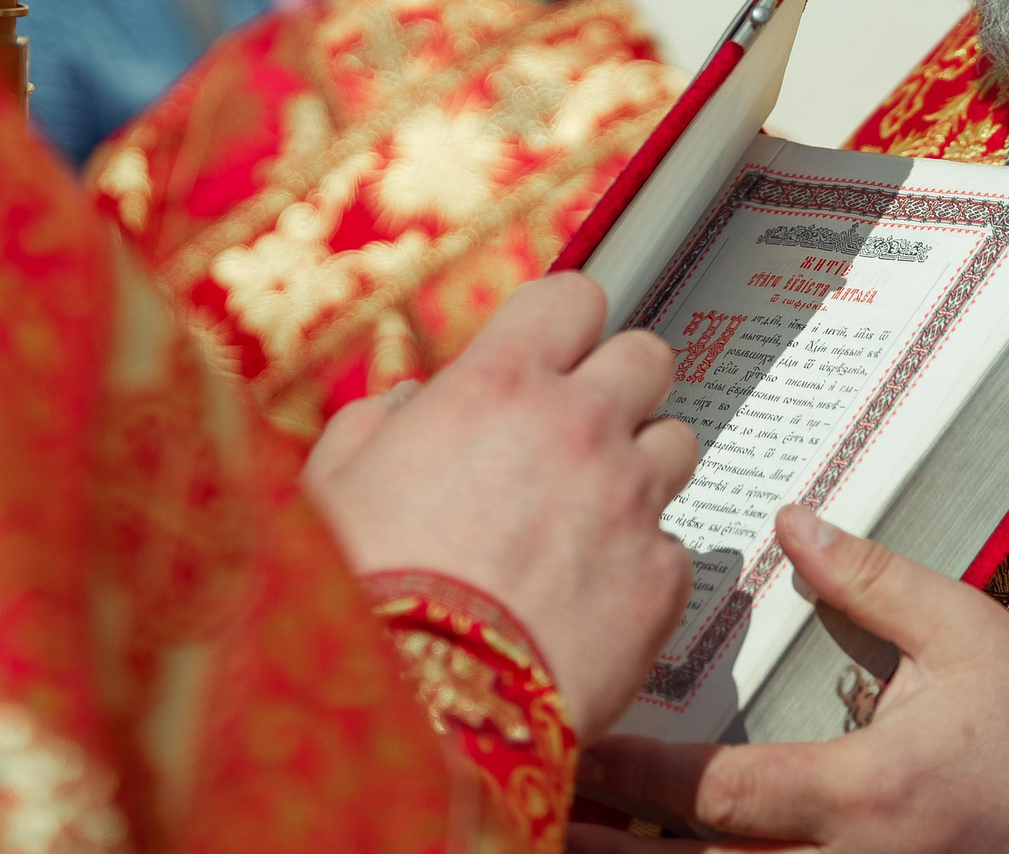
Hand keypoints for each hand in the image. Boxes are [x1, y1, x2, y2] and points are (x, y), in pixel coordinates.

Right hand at [303, 273, 698, 738]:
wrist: (416, 711)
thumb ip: (377, 422)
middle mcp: (579, 425)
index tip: (549, 354)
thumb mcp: (332, 486)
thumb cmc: (359, 595)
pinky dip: (642, 566)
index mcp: (498, 383)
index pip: (573, 297)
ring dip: (640, 467)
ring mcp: (631, 500)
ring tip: (588, 518)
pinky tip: (593, 599)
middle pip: (648, 357)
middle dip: (618, 386)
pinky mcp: (661, 580)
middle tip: (579, 432)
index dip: (562, 324)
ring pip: (677, 443)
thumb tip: (408, 404)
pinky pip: (674, 548)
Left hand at [571, 506, 1008, 852]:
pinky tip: (659, 849)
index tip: (578, 744)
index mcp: (865, 792)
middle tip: (541, 800)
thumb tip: (793, 517)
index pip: (722, 795)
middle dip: (615, 843)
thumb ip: (868, 577)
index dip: (640, 778)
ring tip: (571, 828)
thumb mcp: (959, 630)